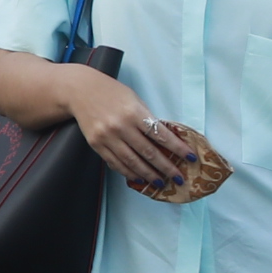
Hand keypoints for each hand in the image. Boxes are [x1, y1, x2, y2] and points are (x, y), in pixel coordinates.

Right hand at [60, 66, 195, 193]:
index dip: (177, 149)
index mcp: (135, 112)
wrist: (81, 90)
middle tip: (178, 178)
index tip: (190, 158)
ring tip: (161, 182)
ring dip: (149, 174)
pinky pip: (115, 163)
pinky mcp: (96, 144)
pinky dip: (129, 172)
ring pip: (132, 162)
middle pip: (148, 153)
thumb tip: (164, 140)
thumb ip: (147, 119)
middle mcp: (121, 126)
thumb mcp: (135, 100)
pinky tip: (139, 177)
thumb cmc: (112, 92)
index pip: (161, 136)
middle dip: (166, 167)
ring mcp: (107, 137)